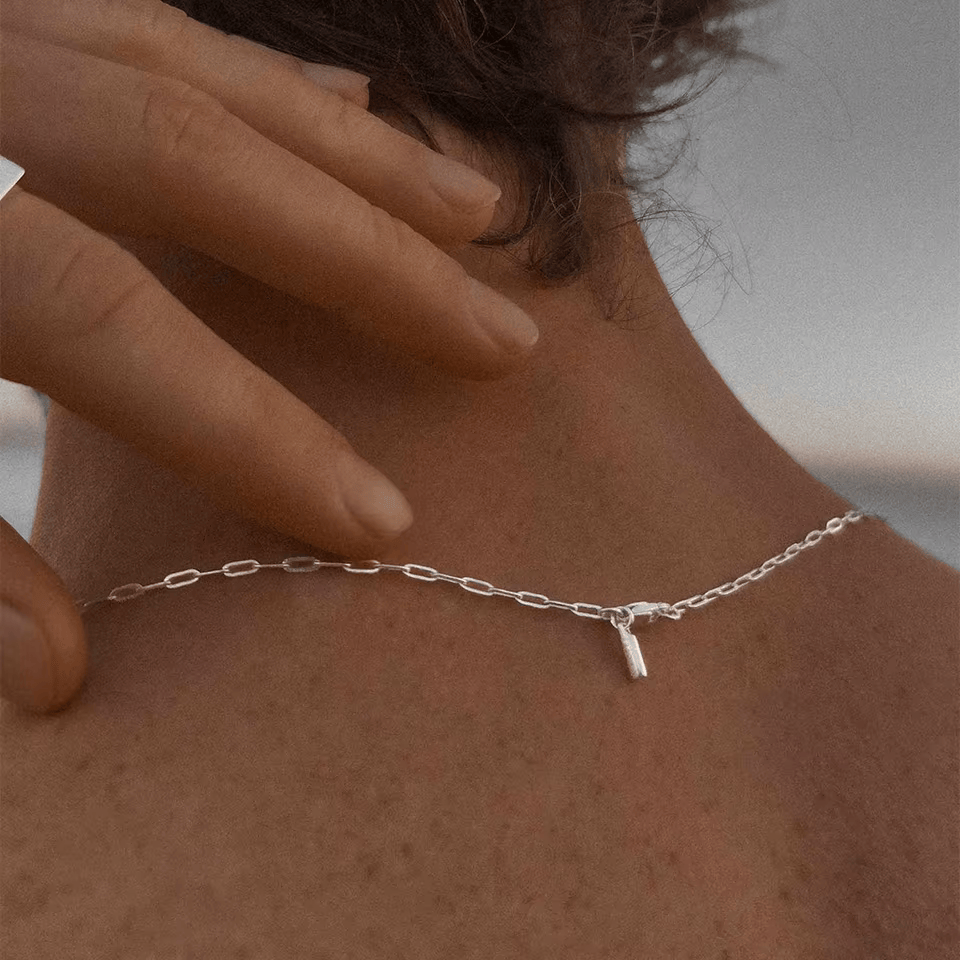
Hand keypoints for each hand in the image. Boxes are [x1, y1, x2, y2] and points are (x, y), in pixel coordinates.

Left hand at [0, 0, 538, 711]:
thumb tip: (62, 672)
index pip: (108, 320)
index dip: (252, 430)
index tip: (377, 519)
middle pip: (194, 160)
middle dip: (367, 263)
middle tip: (497, 337)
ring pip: (203, 67)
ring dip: (358, 153)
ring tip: (477, 214)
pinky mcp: (3, 2)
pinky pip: (161, 23)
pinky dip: (273, 79)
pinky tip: (356, 113)